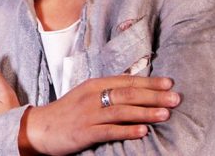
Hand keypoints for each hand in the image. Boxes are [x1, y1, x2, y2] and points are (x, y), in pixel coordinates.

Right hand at [19, 75, 179, 155]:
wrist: (39, 128)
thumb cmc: (66, 112)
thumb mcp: (86, 96)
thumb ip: (108, 93)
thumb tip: (136, 92)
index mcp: (95, 85)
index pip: (127, 81)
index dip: (149, 82)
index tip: (169, 84)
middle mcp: (93, 96)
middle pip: (128, 94)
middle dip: (154, 96)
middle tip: (176, 98)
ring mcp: (88, 114)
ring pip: (122, 111)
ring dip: (145, 112)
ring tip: (165, 114)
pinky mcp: (84, 132)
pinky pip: (109, 131)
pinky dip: (127, 131)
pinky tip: (142, 132)